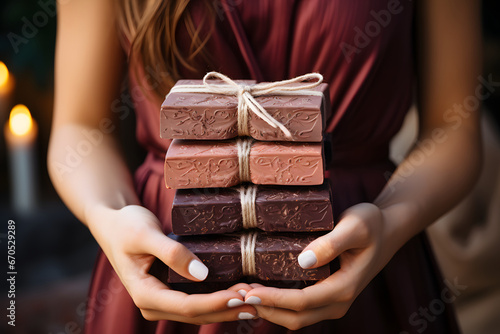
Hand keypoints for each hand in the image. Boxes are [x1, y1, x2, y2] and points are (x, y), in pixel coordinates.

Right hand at [87, 205, 257, 323]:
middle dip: (227, 308)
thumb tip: (202, 274)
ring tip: (255, 299)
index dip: (215, 303)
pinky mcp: (170, 293)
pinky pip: (197, 302)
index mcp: (144, 294)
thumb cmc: (126, 226)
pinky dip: (218, 300)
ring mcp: (162, 301)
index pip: (187, 306)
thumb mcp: (145, 234)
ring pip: (199, 312)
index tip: (241, 296)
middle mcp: (153, 304)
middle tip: (258, 299)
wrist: (114, 224)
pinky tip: (238, 294)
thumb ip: (171, 253)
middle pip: (196, 314)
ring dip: (226, 307)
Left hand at [242, 203, 398, 329]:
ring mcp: (333, 302)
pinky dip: (278, 306)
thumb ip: (332, 243)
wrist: (388, 229)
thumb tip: (303, 261)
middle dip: (265, 309)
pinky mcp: (327, 296)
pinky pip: (300, 309)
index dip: (273, 299)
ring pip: (296, 318)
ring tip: (241, 296)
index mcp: (344, 288)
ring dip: (269, 310)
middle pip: (295, 317)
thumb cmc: (371, 224)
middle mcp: (338, 301)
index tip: (248, 292)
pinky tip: (260, 293)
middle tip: (236, 296)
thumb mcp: (355, 226)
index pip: (302, 302)